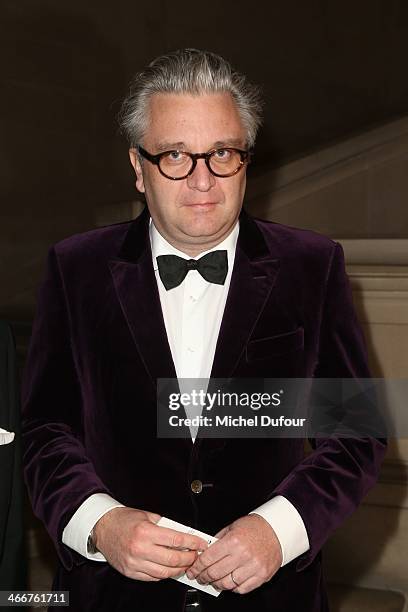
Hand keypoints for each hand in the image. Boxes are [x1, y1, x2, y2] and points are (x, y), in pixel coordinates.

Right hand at [93, 507, 207, 580]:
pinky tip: (169, 569)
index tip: (200, 544)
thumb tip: (183, 534)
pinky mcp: (130, 572)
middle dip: (188, 558)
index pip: (176, 541)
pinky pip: (152, 577)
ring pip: (164, 573)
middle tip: (195, 555)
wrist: (103, 527)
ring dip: (178, 569)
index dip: (192, 543)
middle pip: (172, 560)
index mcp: (146, 532)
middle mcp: (140, 549)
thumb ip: (164, 525)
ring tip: (184, 564)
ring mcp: (134, 562)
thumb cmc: (124, 519)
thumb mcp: (146, 515)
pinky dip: (164, 575)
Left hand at [186, 514, 281, 593]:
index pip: (209, 558)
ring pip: (227, 584)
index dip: (197, 566)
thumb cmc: (254, 527)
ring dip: (217, 584)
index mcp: (234, 541)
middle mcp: (243, 555)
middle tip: (200, 577)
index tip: (193, 570)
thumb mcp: (232, 527)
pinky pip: (242, 588)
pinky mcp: (261, 576)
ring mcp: (253, 567)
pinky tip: (229, 582)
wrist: (276, 530)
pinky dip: (232, 588)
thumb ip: (218, 541)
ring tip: (213, 581)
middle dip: (204, 577)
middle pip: (216, 573)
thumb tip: (204, 552)